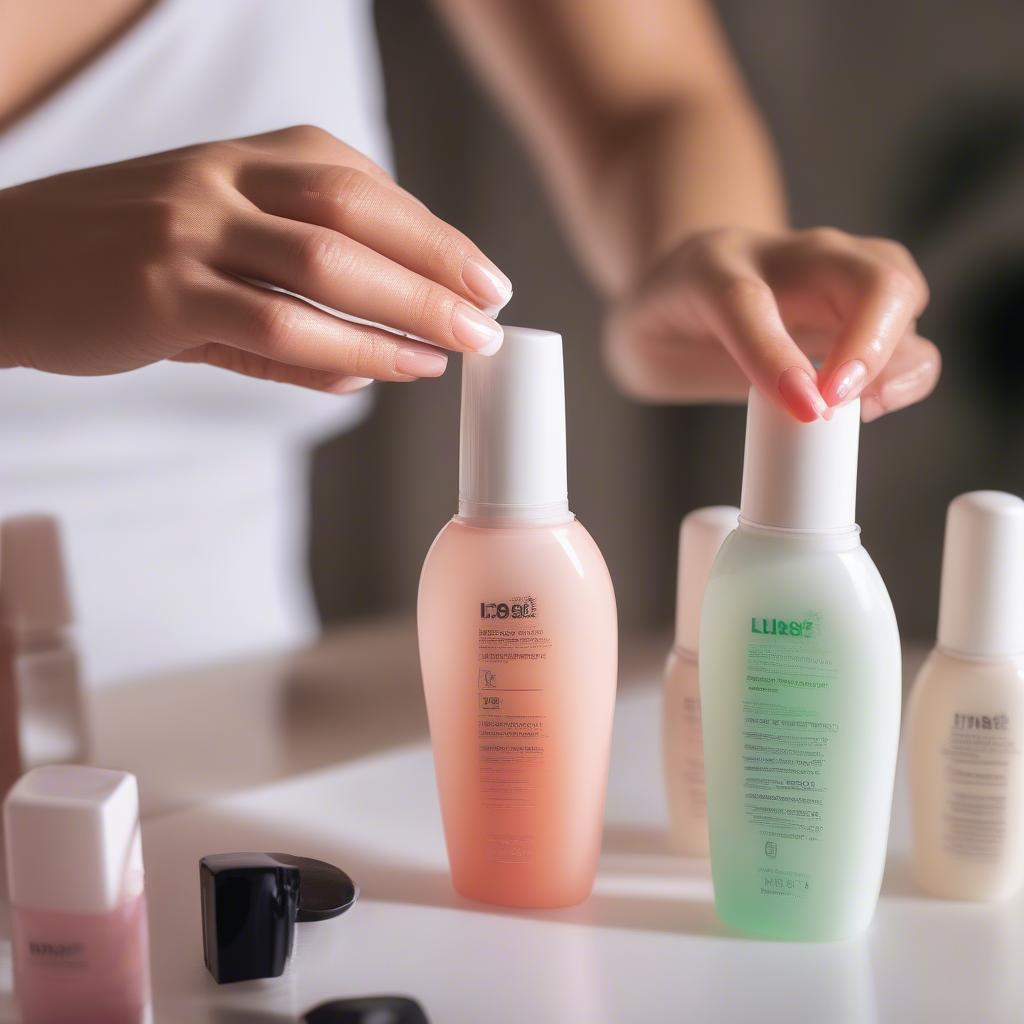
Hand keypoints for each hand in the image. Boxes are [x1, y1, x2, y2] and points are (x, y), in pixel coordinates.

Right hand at [0, 126, 512, 391]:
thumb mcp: (209, 247)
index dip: (433, 232)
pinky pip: (277, 324)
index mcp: (243, 155)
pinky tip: (389, 370)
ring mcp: (191, 229)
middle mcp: (223, 177)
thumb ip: (290, 297)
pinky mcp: (164, 291)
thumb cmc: (115, 258)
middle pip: (359, 211)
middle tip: (494, 308)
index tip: (481, 274)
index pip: (362, 183)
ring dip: (409, 308)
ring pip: (328, 265)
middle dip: (439, 263)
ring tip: (462, 345)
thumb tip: (369, 367)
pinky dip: (346, 350)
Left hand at [604, 227, 937, 420]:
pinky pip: (907, 325)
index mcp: (713, 265)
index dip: (774, 354)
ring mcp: (835, 270)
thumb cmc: (666, 321)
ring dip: (900, 357)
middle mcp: (790, 255)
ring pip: (900, 288)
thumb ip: (686, 370)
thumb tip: (785, 404)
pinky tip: (869, 403)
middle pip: (867, 272)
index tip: (804, 406)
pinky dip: (905, 370)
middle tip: (838, 403)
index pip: (748, 301)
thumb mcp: (644, 350)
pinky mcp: (861, 301)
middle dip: (872, 343)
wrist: (686, 276)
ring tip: (865, 408)